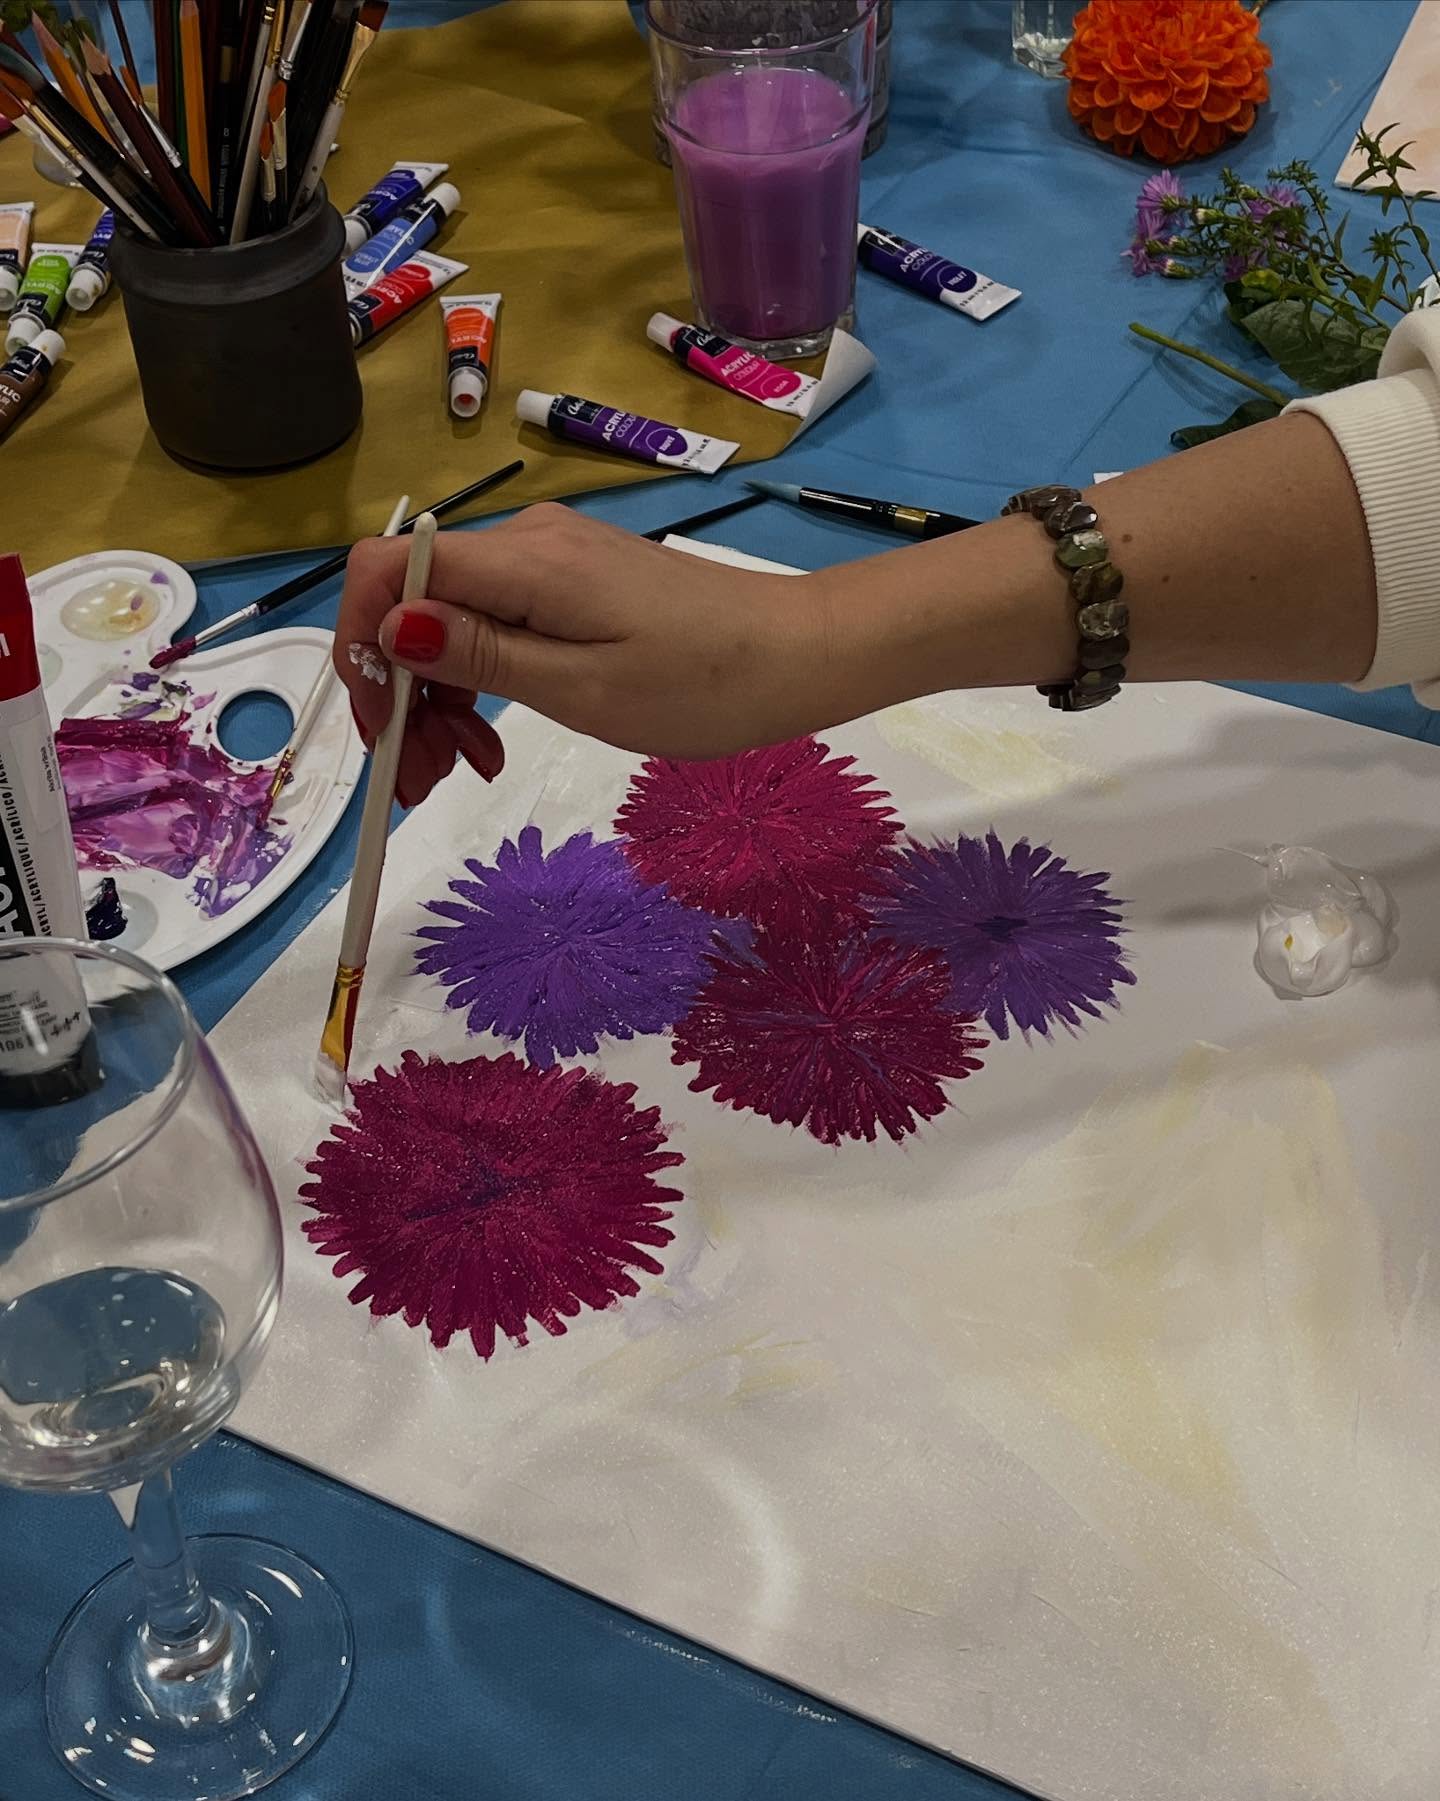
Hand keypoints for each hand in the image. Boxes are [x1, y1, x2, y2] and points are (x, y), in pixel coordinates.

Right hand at [335, 503, 881, 805]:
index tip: (380, 725)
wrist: (795, 656)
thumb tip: (389, 628)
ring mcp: (549, 562)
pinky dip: (479, 683)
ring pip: (451, 622)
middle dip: (399, 692)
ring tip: (461, 769)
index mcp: (523, 561)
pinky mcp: (572, 584)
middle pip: (414, 604)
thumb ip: (480, 653)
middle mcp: (525, 544)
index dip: (359, 643)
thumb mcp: (580, 685)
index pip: (386, 569)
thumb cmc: (700, 683)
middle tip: (418, 783)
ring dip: (437, 698)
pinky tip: (491, 739)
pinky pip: (495, 626)